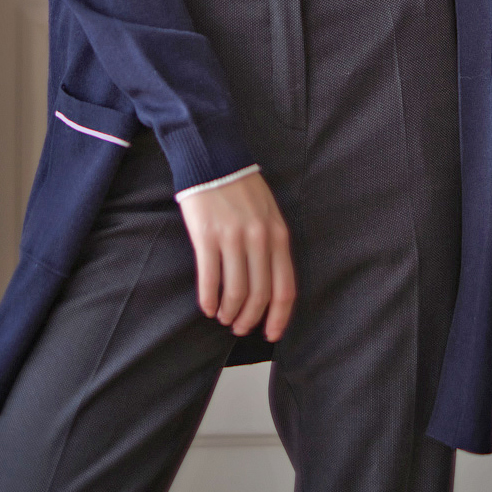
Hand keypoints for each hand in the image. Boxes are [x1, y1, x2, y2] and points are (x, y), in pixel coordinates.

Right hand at [177, 172, 295, 342]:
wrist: (213, 157)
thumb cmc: (241, 187)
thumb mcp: (269, 212)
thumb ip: (273, 243)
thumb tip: (270, 283)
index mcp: (278, 234)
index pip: (285, 288)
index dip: (279, 317)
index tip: (270, 334)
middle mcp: (259, 238)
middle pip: (260, 294)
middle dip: (250, 319)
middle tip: (240, 328)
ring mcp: (232, 237)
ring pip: (235, 291)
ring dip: (229, 312)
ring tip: (222, 317)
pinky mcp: (207, 235)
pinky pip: (210, 278)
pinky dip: (209, 299)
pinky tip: (207, 306)